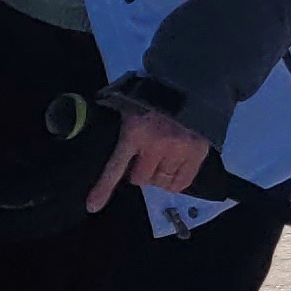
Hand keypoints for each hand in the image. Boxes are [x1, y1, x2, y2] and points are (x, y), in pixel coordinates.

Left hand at [89, 98, 211, 209]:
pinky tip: (173, 172)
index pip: (115, 166)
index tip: (92, 206)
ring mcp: (179, 152)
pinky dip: (175, 182)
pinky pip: (182, 183)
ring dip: (157, 177)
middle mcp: (156, 146)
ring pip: (161, 182)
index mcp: (135, 132)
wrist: (191, 83)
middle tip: (143, 162)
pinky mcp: (197, 154)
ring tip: (160, 163)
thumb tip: (96, 131)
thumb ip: (118, 121)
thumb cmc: (154, 94)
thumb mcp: (129, 103)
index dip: (103, 188)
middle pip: (140, 179)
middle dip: (139, 173)